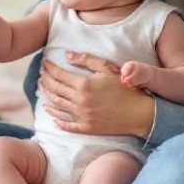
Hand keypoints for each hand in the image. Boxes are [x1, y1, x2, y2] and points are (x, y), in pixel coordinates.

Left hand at [38, 51, 153, 137]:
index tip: (44, 64)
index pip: (59, 75)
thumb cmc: (127, 88)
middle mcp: (80, 101)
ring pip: (58, 106)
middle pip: (55, 89)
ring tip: (42, 89)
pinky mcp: (87, 128)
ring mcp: (83, 116)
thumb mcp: (109, 68)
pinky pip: (67, 125)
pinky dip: (56, 121)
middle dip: (45, 80)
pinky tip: (50, 115)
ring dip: (47, 96)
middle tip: (41, 74)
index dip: (49, 69)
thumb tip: (66, 55)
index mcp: (84, 84)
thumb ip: (87, 60)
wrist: (142, 113)